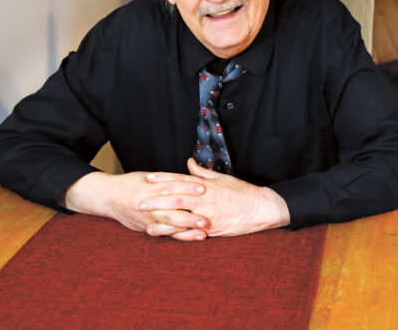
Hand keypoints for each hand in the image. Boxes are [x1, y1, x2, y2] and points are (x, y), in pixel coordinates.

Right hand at [63, 171, 209, 240]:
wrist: (107, 197)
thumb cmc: (130, 184)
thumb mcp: (147, 177)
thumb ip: (167, 178)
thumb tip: (190, 175)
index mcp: (149, 187)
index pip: (171, 186)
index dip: (188, 187)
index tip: (204, 188)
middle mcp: (147, 204)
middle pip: (171, 208)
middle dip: (190, 214)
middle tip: (206, 218)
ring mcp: (145, 217)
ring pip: (168, 224)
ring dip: (187, 229)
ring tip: (203, 231)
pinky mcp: (144, 227)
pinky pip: (163, 233)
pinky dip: (177, 235)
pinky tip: (190, 236)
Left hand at [140, 158, 289, 238]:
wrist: (259, 208)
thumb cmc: (242, 192)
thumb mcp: (222, 178)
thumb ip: (202, 173)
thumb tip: (189, 163)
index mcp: (205, 185)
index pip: (180, 180)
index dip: (163, 179)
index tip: (148, 178)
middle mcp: (203, 198)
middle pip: (174, 197)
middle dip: (155, 199)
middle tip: (138, 200)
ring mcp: (205, 213)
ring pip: (178, 215)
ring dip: (160, 218)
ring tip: (144, 220)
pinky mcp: (209, 228)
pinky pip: (188, 230)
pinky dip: (174, 233)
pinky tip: (162, 235)